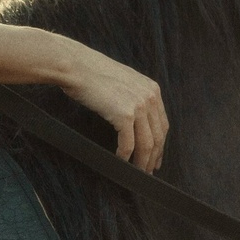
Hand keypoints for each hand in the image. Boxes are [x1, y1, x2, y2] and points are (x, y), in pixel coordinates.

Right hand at [58, 44, 167, 172]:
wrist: (77, 66)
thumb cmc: (93, 74)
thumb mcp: (124, 81)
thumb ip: (135, 96)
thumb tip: (136, 118)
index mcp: (152, 89)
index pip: (162, 123)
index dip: (160, 144)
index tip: (156, 157)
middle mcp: (150, 97)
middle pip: (158, 136)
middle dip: (154, 157)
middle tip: (148, 171)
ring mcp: (139, 106)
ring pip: (147, 144)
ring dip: (142, 162)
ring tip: (137, 173)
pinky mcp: (124, 115)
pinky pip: (128, 144)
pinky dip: (125, 156)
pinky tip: (120, 162)